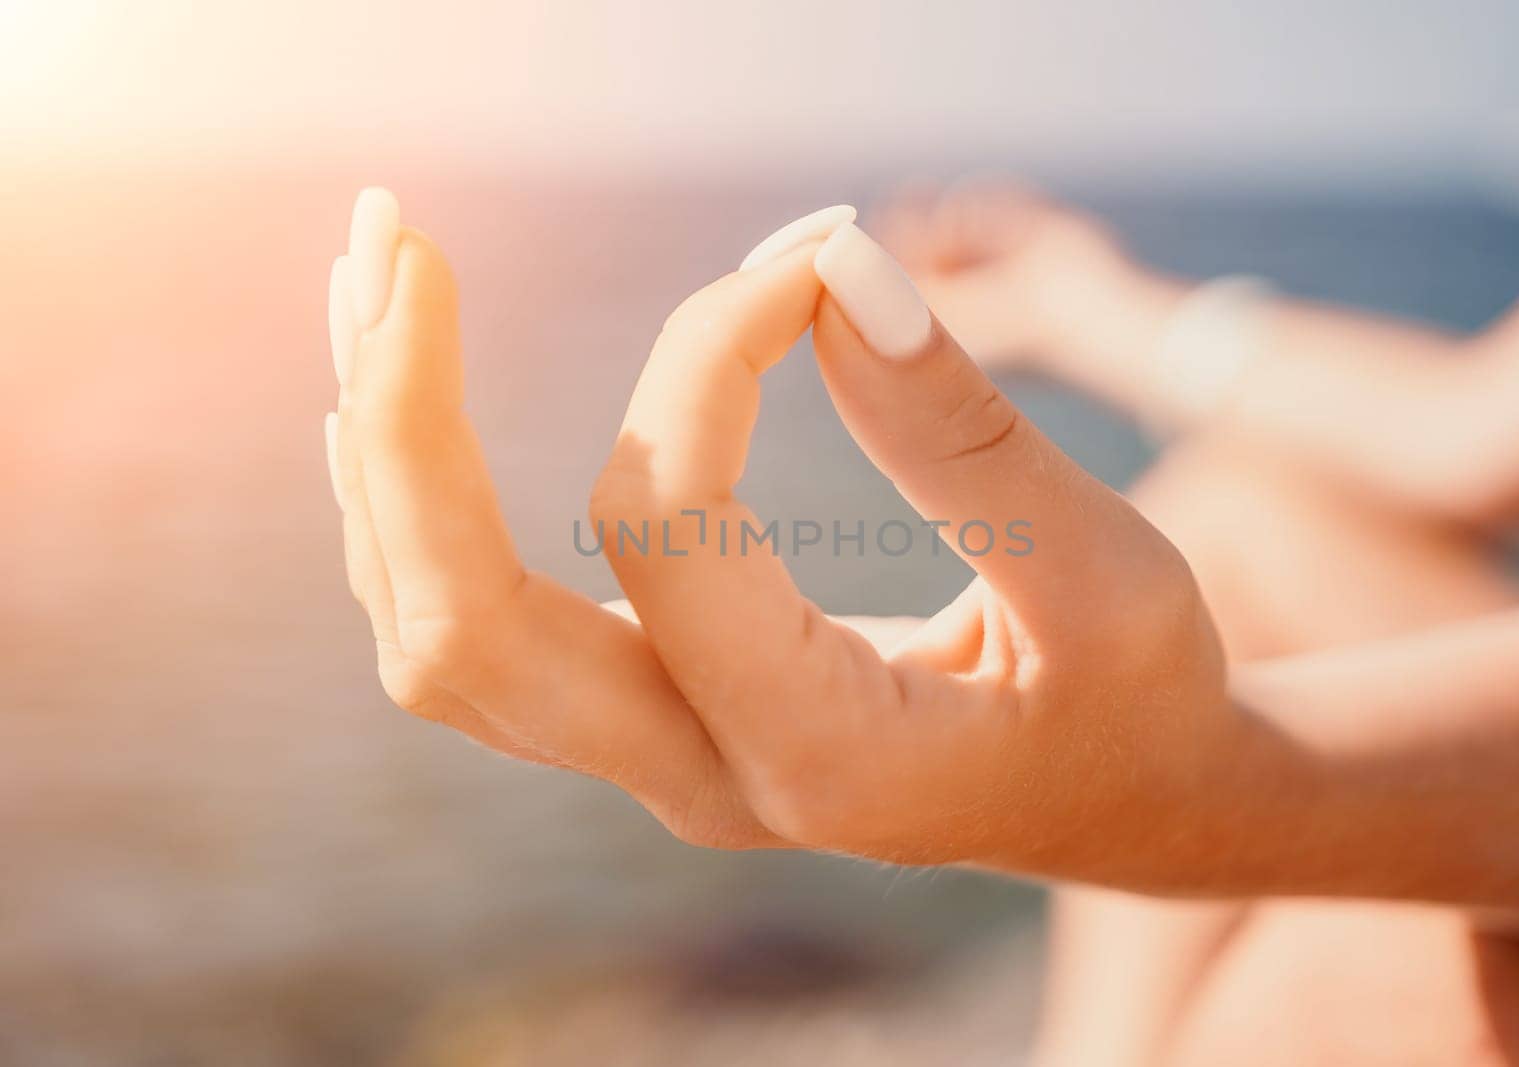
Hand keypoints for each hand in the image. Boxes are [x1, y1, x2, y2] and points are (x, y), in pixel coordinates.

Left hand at [328, 193, 1244, 888]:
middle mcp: (703, 782)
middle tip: (398, 243)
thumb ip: (967, 427)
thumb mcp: (1105, 567)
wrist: (1120, 803)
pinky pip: (474, 627)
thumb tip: (832, 265)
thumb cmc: (1135, 695)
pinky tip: (400, 391)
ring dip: (387, 453)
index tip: (800, 264)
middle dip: (405, 423)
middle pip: (460, 628)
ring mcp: (655, 762)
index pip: (667, 536)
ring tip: (374, 281)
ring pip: (432, 633)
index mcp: (824, 758)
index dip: (699, 364)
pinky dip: (420, 503)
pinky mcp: (645, 721)